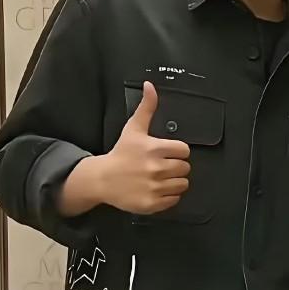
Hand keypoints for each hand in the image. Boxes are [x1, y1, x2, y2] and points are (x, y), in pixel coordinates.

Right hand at [60, 82, 191, 216]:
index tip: (167, 153)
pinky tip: (157, 189)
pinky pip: (175, 200)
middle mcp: (156, 168)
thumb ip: (146, 107)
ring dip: (174, 181)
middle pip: (185, 168)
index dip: (177, 152)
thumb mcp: (133, 128)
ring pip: (183, 185)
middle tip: (162, 166)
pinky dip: (169, 196)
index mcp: (155, 148)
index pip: (184, 150)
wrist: (103, 179)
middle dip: (176, 167)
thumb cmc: (121, 153)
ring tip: (160, 178)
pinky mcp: (153, 203)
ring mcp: (155, 187)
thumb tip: (150, 85)